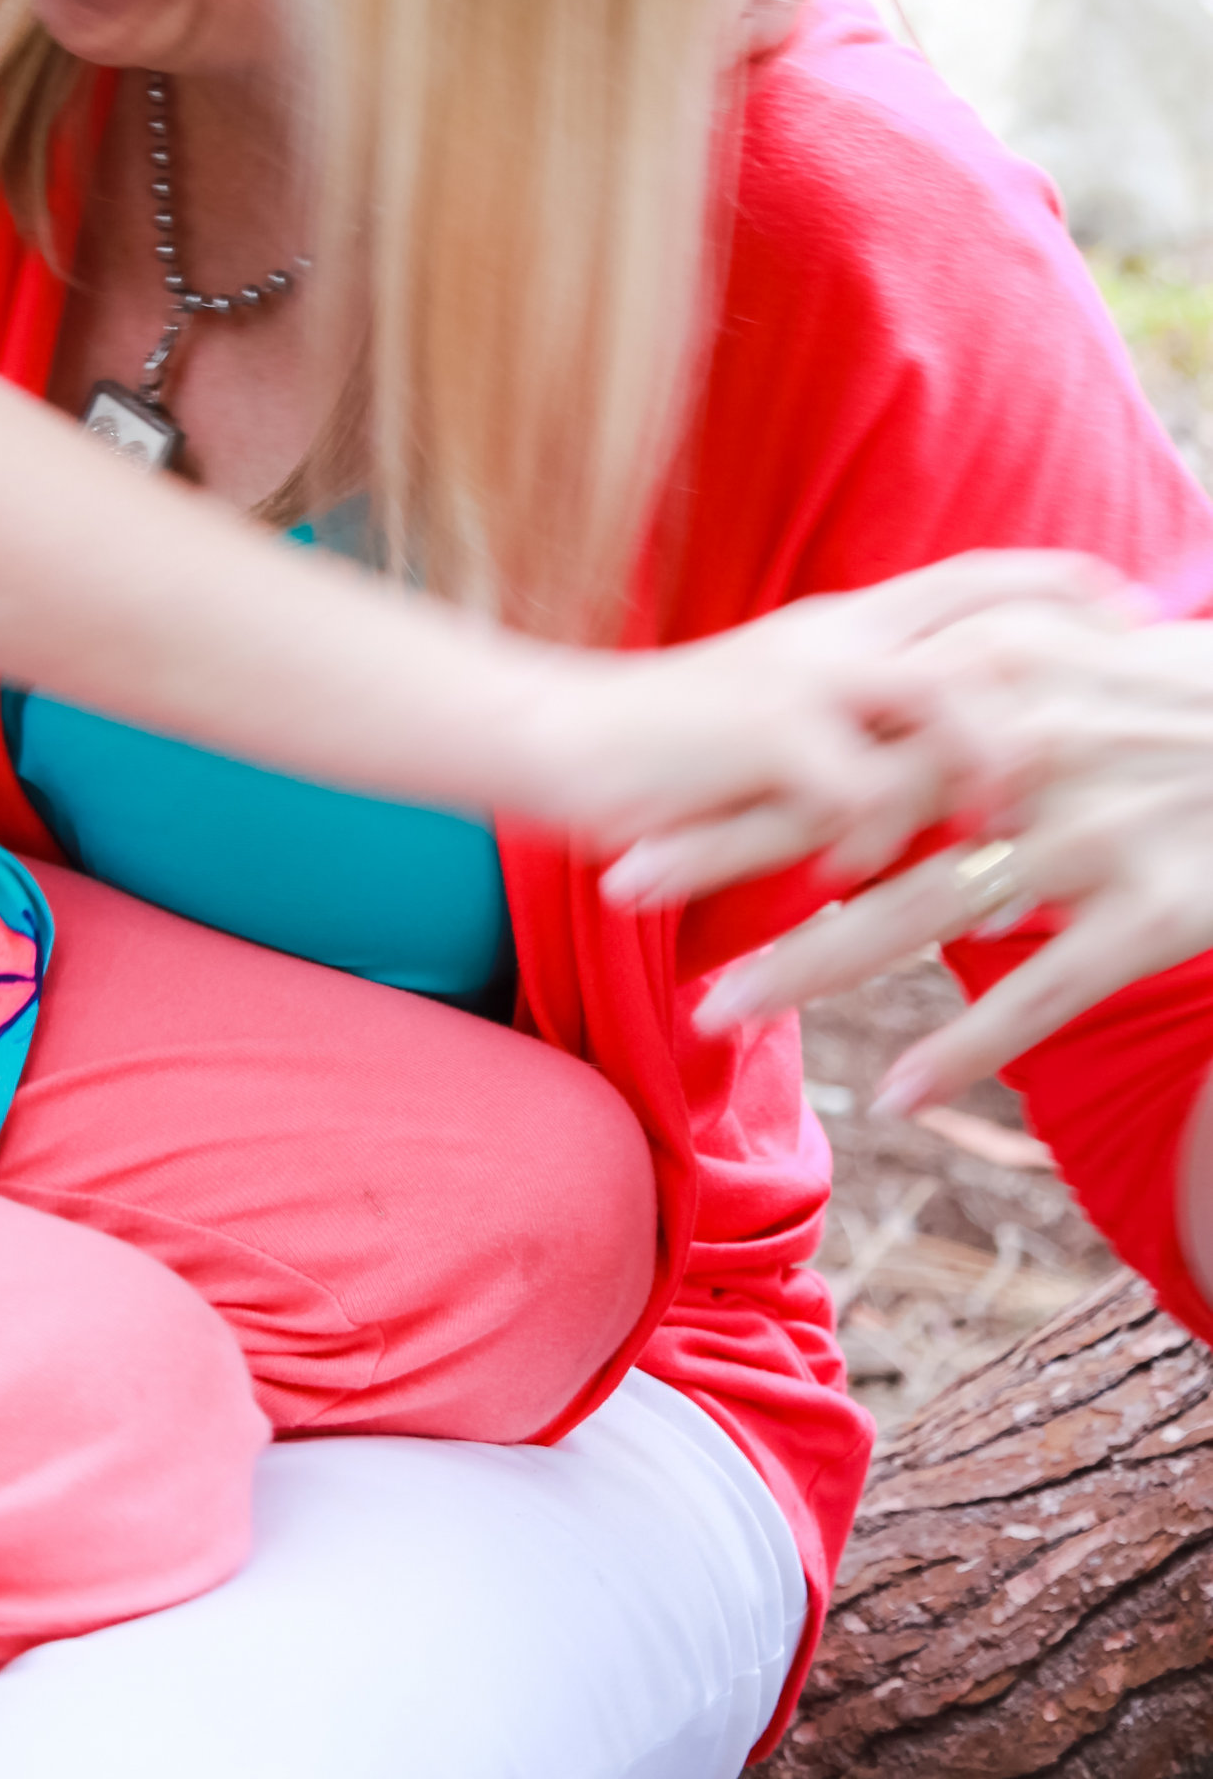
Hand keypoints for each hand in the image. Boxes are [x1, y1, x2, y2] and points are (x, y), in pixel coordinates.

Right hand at [556, 554, 1127, 892]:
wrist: (552, 736)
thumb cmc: (666, 746)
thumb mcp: (776, 715)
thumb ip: (855, 720)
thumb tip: (939, 747)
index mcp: (839, 626)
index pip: (969, 582)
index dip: (1055, 587)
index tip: (1130, 603)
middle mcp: (831, 638)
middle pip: (979, 619)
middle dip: (1069, 652)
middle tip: (1136, 687)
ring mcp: (797, 682)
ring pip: (940, 696)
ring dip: (992, 753)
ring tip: (1019, 812)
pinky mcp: (757, 738)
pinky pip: (855, 788)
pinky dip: (880, 833)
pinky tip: (875, 870)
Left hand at [690, 613, 1212, 1105]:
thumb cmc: (1191, 713)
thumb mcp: (1079, 680)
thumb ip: (977, 712)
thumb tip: (883, 750)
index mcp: (1001, 686)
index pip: (839, 742)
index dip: (738, 782)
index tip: (641, 810)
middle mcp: (1029, 753)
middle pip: (847, 815)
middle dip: (728, 854)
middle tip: (623, 888)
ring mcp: (1092, 834)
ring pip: (921, 913)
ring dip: (809, 963)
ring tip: (719, 1007)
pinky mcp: (1156, 911)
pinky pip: (1040, 992)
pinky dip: (965, 1048)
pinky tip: (900, 1098)